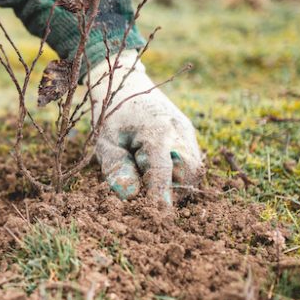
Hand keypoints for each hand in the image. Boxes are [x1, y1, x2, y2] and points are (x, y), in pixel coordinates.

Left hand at [87, 50, 202, 205]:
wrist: (127, 83)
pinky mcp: (190, 135)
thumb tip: (130, 196)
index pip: (163, 172)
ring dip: (177, 183)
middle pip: (188, 174)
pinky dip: (179, 174)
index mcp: (156, 131)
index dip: (161, 197)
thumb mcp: (105, 141)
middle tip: (148, 192)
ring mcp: (188, 132)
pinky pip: (192, 162)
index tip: (158, 217)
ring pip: (194, 170)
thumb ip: (116, 168)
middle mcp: (179, 131)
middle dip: (173, 190)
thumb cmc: (112, 115)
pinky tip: (156, 168)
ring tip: (149, 176)